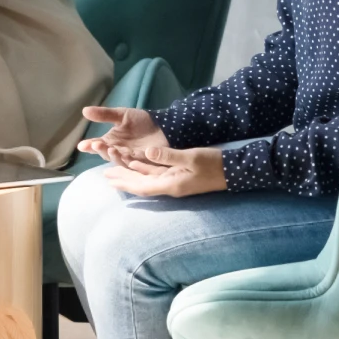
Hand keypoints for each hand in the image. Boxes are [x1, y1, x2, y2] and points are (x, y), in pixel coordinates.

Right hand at [77, 106, 167, 164]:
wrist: (163, 124)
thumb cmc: (141, 120)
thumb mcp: (121, 115)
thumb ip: (104, 114)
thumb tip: (84, 111)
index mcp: (111, 141)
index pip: (97, 145)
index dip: (89, 146)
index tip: (82, 145)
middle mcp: (118, 151)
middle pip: (106, 154)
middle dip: (101, 150)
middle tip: (96, 144)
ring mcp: (131, 157)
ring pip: (119, 160)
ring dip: (114, 156)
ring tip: (111, 148)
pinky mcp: (144, 161)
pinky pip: (135, 163)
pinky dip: (130, 160)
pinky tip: (126, 155)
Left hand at [102, 145, 227, 197]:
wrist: (233, 171)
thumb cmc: (213, 164)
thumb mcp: (191, 157)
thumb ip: (168, 156)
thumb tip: (146, 152)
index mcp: (171, 184)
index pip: (142, 186)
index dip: (125, 183)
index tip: (108, 179)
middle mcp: (170, 186)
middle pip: (141, 185)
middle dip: (123, 180)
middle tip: (105, 175)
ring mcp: (175, 182)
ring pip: (147, 180)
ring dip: (131, 175)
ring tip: (115, 171)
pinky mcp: (180, 177)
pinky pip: (157, 175)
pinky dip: (144, 170)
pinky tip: (136, 164)